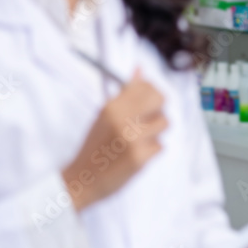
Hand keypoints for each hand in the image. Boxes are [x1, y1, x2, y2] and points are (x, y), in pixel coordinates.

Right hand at [62, 69, 168, 210]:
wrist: (82, 179)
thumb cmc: (95, 146)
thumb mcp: (105, 115)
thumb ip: (125, 93)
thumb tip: (140, 68)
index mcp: (112, 106)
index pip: (145, 85)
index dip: (151, 91)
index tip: (149, 99)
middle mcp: (122, 119)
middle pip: (160, 99)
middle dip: (159, 107)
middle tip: (150, 117)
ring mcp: (132, 138)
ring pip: (165, 122)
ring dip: (157, 131)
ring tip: (141, 138)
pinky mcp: (140, 158)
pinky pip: (160, 146)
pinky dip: (152, 150)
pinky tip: (138, 154)